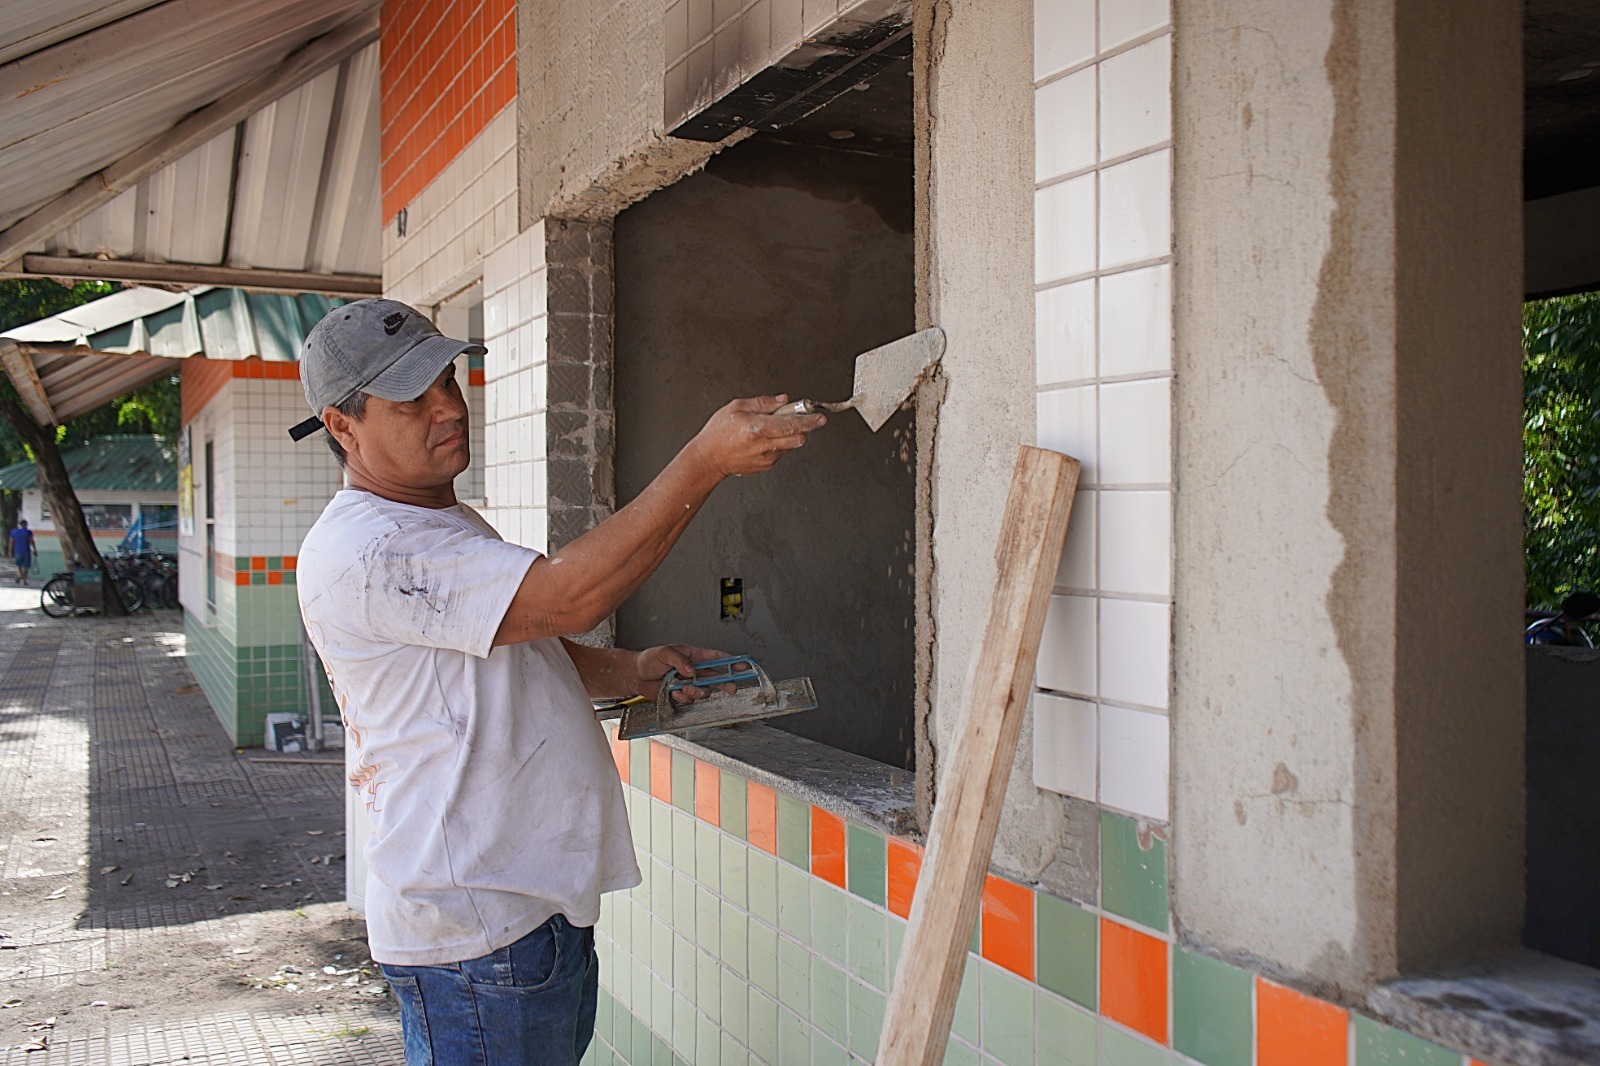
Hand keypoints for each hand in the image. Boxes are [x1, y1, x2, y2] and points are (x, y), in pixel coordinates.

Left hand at [632, 645, 738, 703]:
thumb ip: (679, 660)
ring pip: (704, 691)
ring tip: (684, 688)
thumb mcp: (664, 653)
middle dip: (726, 683)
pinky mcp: (681, 695)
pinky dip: (683, 698)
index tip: (742, 665)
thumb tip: (691, 670)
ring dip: (697, 692)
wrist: (636, 675)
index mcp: (694, 656)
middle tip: (732, 689)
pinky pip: (689, 700)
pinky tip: (673, 693)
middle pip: (717, 677)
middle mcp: (694, 670)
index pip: (717, 658)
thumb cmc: (649, 660)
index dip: (731, 661)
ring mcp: (689, 683)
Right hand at [688, 396, 825, 477]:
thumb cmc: (718, 432)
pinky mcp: (766, 466)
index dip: (809, 421)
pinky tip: (763, 439)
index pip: (792, 425)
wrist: (708, 458)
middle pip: (798, 438)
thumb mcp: (737, 407)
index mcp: (758, 428)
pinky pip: (781, 452)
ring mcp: (767, 458)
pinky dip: (779, 443)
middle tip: (794, 417)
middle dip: (802, 427)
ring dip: (788, 434)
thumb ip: (764, 403)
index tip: (819, 417)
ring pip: (791, 445)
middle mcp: (765, 445)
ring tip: (770, 427)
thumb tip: (783, 400)